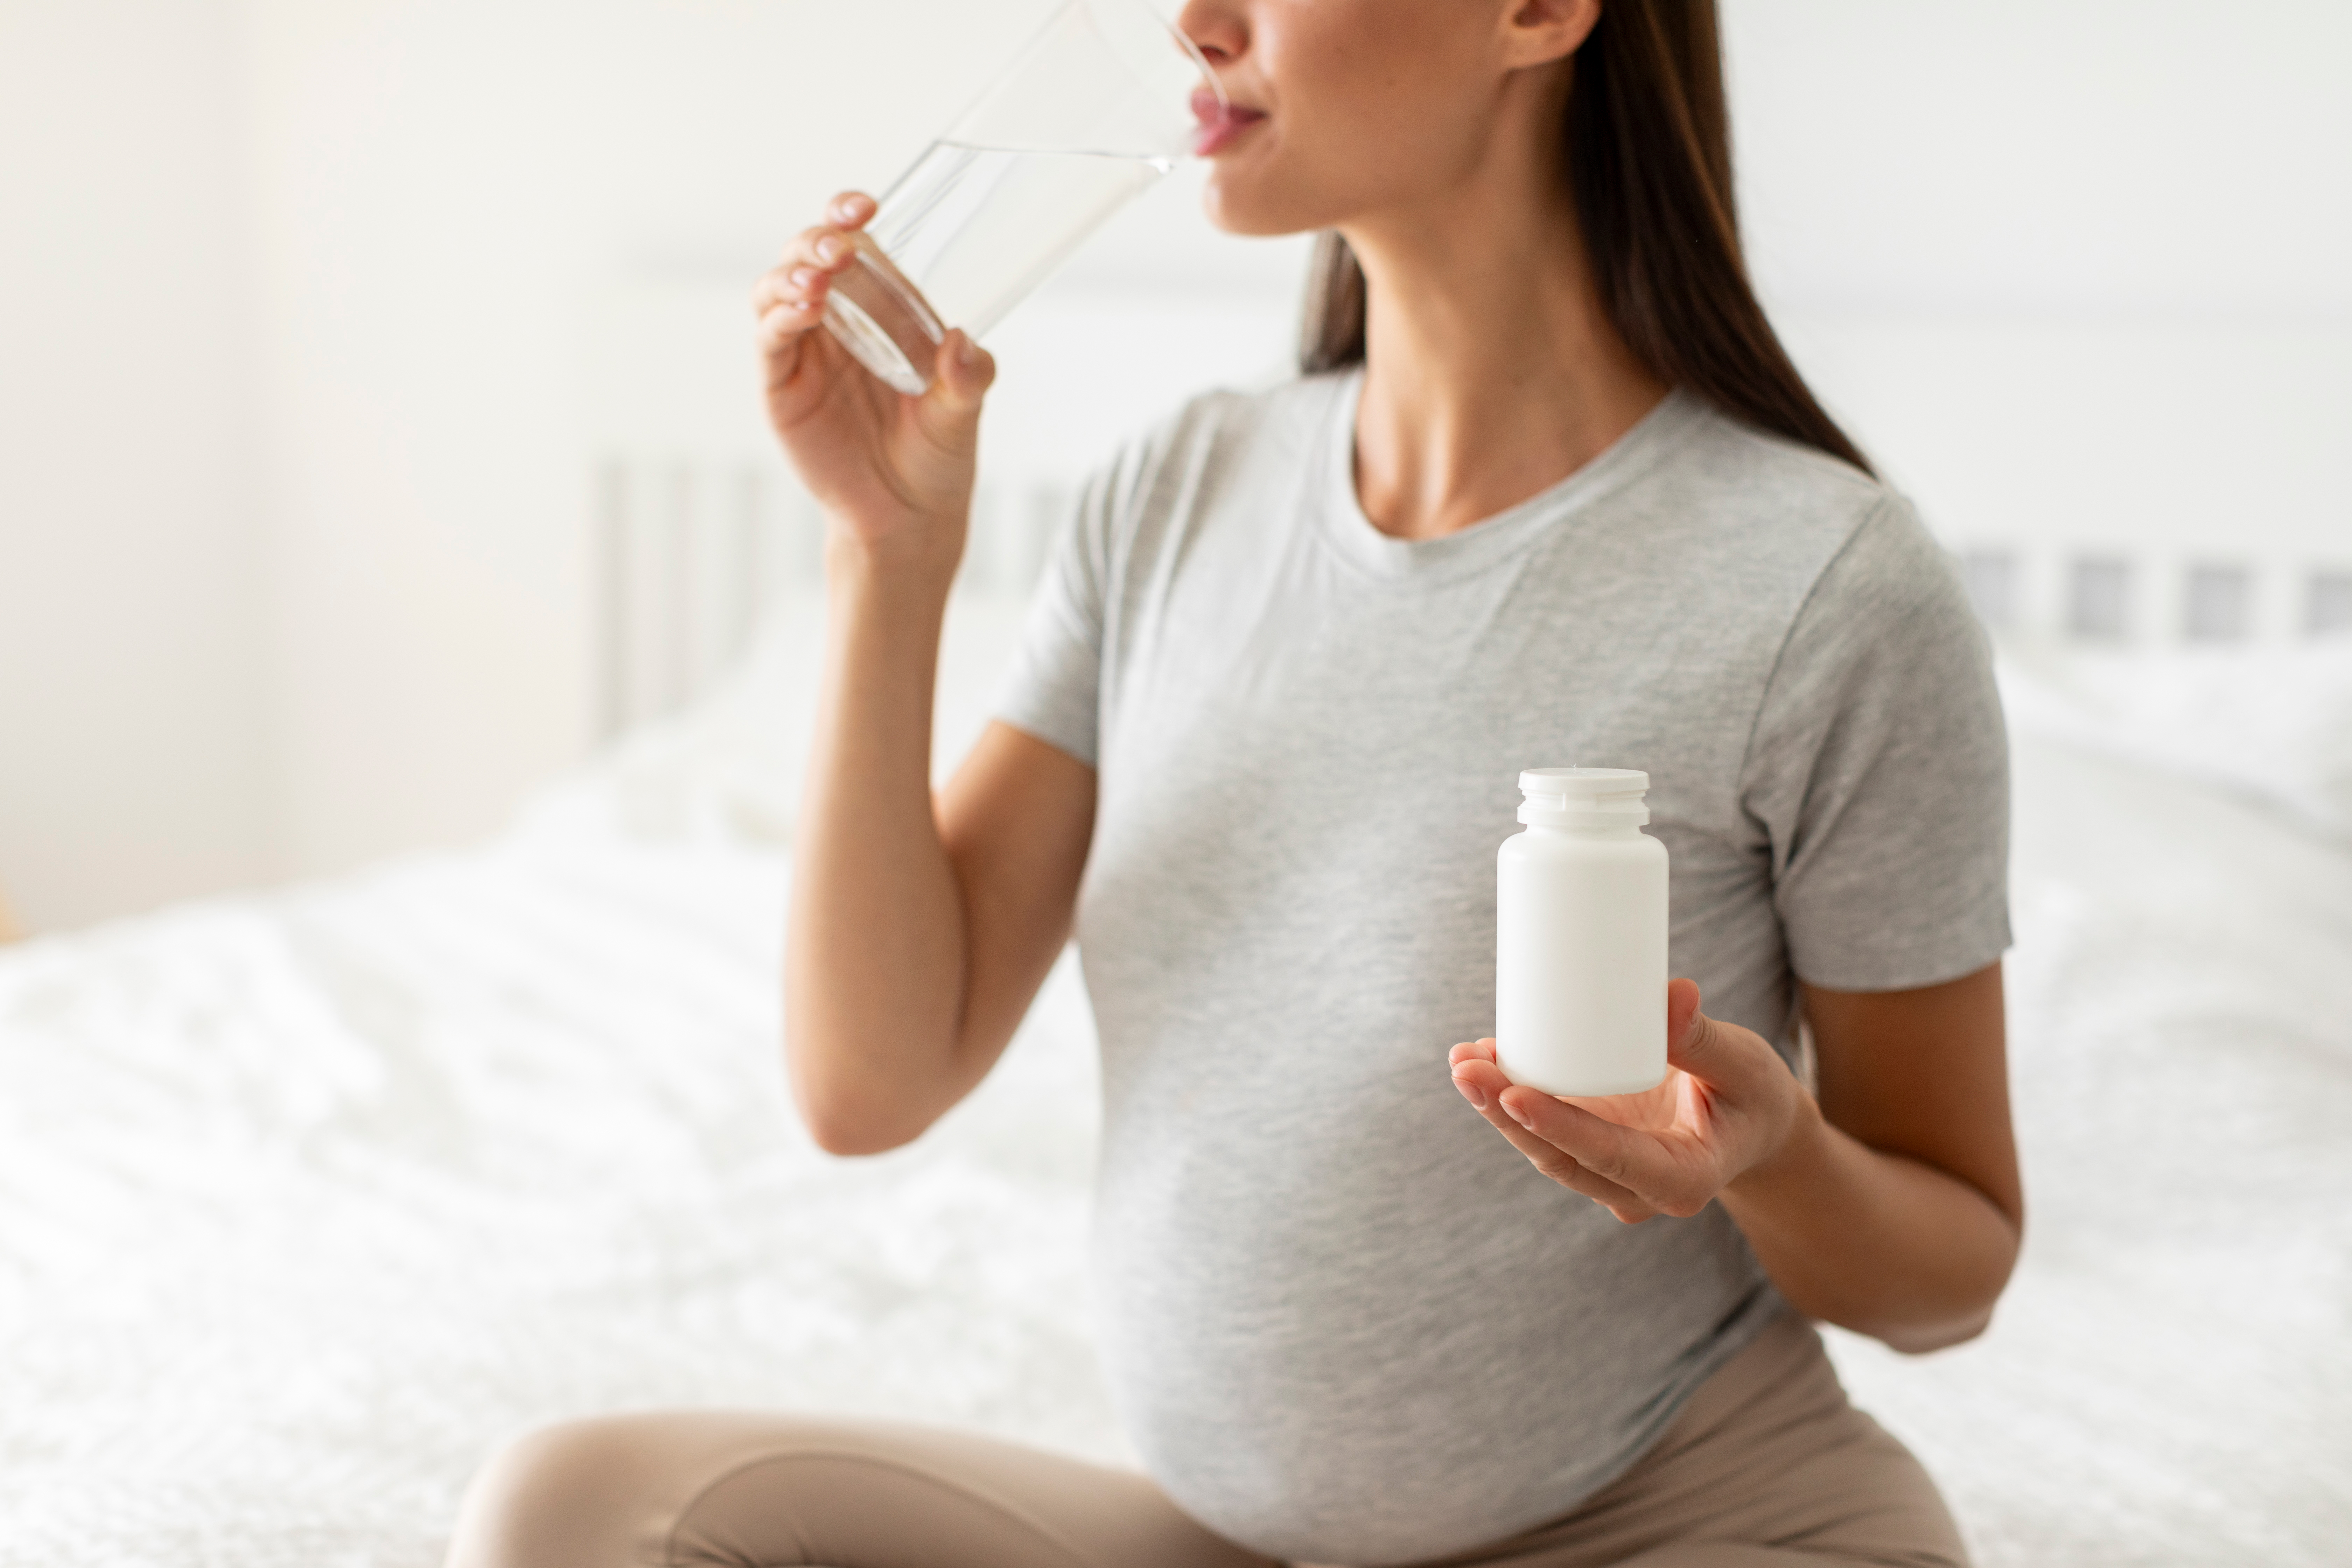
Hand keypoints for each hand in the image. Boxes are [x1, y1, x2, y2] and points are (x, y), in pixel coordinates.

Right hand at [750, 191, 996, 569]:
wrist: (911, 517)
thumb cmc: (936, 454)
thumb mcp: (963, 411)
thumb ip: (970, 377)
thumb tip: (963, 344)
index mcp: (876, 312)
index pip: (853, 247)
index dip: (848, 217)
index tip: (867, 206)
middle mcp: (834, 324)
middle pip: (805, 257)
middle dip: (817, 240)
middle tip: (842, 246)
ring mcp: (803, 354)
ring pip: (775, 290)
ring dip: (793, 273)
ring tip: (820, 278)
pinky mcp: (781, 389)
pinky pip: (770, 341)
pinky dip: (780, 317)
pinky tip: (805, 308)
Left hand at [1448, 979, 1809, 1223]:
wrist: (1751, 1124)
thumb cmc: (1755, 1095)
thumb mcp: (1746, 1067)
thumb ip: (1705, 1038)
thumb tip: (1673, 994)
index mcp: (1684, 1179)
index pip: (1610, 1159)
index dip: (1559, 1128)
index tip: (1515, 1093)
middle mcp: (1639, 1189)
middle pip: (1561, 1159)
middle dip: (1509, 1115)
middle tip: (1468, 1069)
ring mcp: (1610, 1174)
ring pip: (1544, 1149)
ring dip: (1499, 1107)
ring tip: (1464, 1060)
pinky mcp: (1592, 1149)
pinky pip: (1545, 1131)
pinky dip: (1512, 1098)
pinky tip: (1482, 1061)